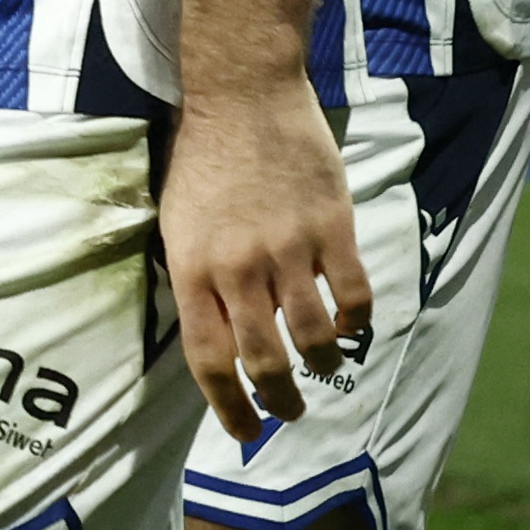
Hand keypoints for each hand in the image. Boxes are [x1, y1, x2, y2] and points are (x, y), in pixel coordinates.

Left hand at [162, 84, 371, 447]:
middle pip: (264, 360)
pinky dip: (356, 323)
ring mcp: (289, 249)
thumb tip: (210, 336)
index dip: (227, 405)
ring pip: (315, 337)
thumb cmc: (201, 160)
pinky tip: (349, 325)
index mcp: (191, 267)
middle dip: (277, 401)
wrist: (241, 96)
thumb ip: (193, 278)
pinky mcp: (332, 230)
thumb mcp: (174, 221)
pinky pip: (353, 297)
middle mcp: (238, 267)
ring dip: (321, 364)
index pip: (209, 358)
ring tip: (320, 368)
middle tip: (287, 415)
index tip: (243, 432)